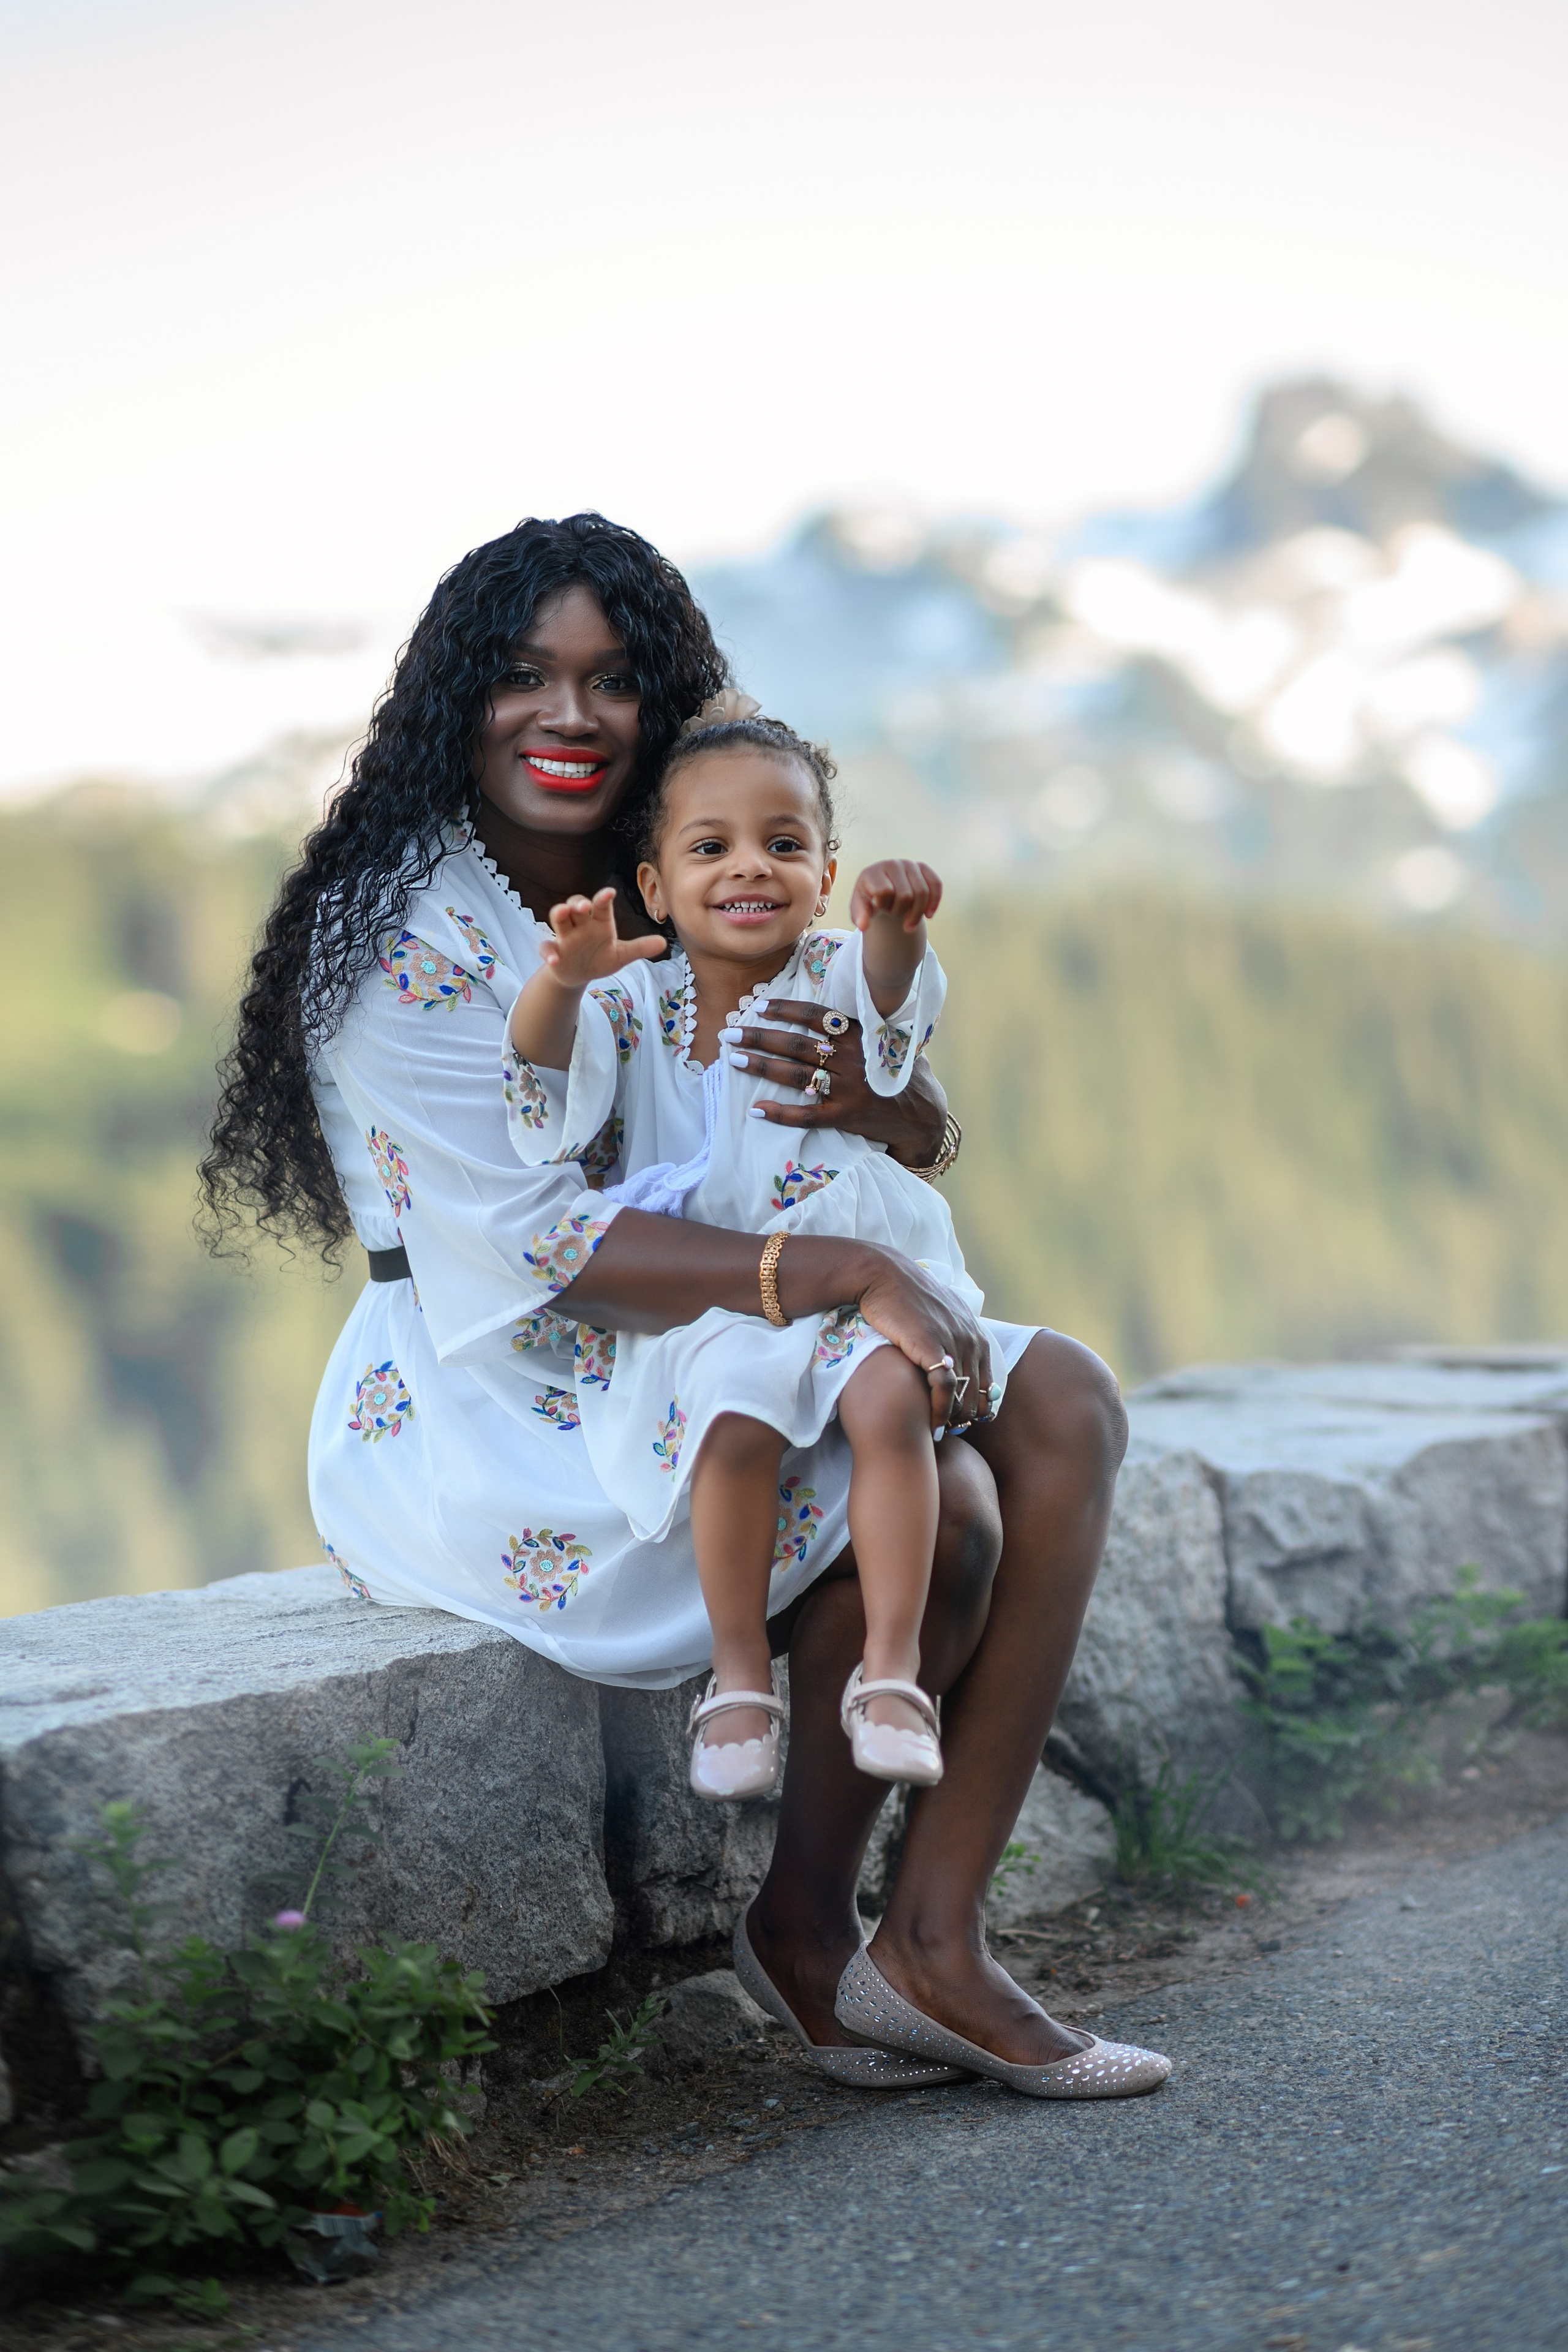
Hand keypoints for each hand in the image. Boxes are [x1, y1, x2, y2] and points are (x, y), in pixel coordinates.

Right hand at [539, 887, 666, 988]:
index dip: (603, 898)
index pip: (601, 906)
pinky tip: (553, 959)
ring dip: (559, 914)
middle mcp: (581, 924)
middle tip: (584, 905)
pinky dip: (548, 951)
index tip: (610, 893)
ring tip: (562, 912)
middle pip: (576, 906)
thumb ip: (639, 948)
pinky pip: (547, 947)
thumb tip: (663, 943)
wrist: (579, 975)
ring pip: (559, 919)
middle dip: (579, 903)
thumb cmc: (600, 958)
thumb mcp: (621, 955)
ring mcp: (565, 936)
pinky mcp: (554, 951)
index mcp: (599, 922)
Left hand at [723, 998, 948, 1165]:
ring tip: (735, 1060)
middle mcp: (851, 1059)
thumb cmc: (901, 1072)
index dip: (786, 1010)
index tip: (759, 1006)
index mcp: (860, 1035)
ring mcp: (847, 1089)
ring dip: (763, 1066)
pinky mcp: (845, 1117)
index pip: (816, 1016)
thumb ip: (860, 1028)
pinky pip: (806, 1116)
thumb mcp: (886, 1041)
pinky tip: (756, 1110)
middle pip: (796, 1044)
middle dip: (760, 1037)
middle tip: (731, 1033)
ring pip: (796, 1075)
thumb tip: (830, 1012)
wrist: (923, 1114)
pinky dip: (780, 1113)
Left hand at [849, 859, 942, 934]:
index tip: (879, 908)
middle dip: (899, 912)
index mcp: (872, 872)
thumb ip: (860, 917)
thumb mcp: (860, 910)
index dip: (883, 906)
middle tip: (892, 913)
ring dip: (916, 913)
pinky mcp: (923, 868)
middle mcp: (892, 864)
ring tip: (907, 920)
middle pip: (906, 896)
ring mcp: (909, 864)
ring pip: (922, 893)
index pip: (884, 892)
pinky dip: (934, 903)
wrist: (882, 893)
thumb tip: (863, 926)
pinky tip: (928, 916)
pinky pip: (936, 885)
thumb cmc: (870, 901)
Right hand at [851, 1248, 990, 1434]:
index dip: (977, 1405)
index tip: (962, 1419)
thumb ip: (950, 1333)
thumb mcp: (938, 1314)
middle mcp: (971, 1339)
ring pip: (964, 1394)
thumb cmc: (904, 1296)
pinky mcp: (933, 1348)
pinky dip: (941, 1410)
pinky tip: (932, 1422)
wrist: (883, 1276)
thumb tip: (947, 1354)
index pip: (987, 1381)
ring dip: (954, 1417)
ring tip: (941, 1430)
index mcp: (975, 1333)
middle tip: (950, 1431)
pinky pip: (945, 1389)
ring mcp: (954, 1343)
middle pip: (978, 1392)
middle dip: (966, 1416)